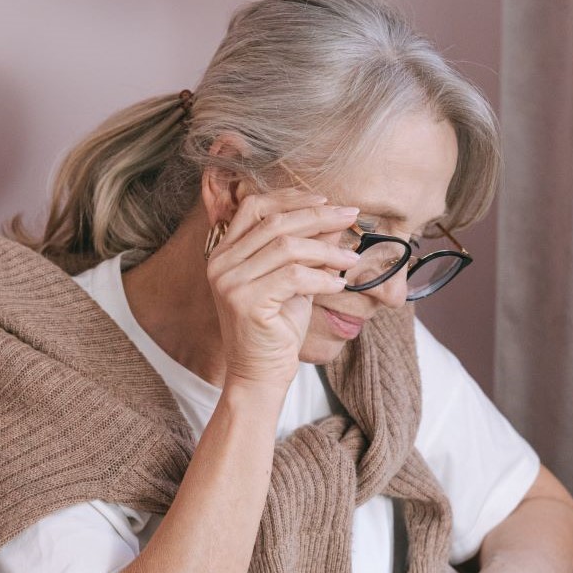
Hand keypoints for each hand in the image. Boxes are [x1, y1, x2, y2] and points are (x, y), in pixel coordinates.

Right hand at [204, 187, 360, 388]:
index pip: (255, 206)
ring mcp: (230, 282)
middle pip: (275, 222)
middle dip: (318, 216)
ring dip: (327, 249)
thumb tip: (335, 219)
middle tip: (352, 216)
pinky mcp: (245, 301)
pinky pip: (293, 276)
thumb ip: (307, 249)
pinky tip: (339, 284)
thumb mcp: (295, 281)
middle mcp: (221, 263)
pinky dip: (322, 277)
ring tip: (352, 259)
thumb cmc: (277, 327)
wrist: (260, 374)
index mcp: (225, 252)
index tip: (326, 200)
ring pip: (286, 247)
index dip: (291, 198)